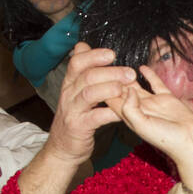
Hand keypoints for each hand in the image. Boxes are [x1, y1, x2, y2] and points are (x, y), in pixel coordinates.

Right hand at [49, 42, 133, 162]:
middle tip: (130, 72)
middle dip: (109, 71)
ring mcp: (72, 111)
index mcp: (70, 84)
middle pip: (86, 76)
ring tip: (126, 87)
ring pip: (89, 93)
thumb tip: (83, 45)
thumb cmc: (75, 117)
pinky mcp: (78, 127)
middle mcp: (69, 94)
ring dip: (109, 88)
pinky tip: (123, 111)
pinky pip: (95, 117)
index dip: (94, 55)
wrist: (62, 148)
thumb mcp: (74, 92)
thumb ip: (81, 71)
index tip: (112, 53)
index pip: (77, 62)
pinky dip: (110, 113)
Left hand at [114, 67, 192, 187]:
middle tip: (103, 63)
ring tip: (119, 63)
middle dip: (112, 79)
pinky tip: (141, 66)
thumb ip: (131, 108)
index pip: (111, 99)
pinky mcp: (167, 98)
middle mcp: (139, 108)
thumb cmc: (166, 140)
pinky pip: (155, 83)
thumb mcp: (142, 126)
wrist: (191, 142)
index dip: (102, 88)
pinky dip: (148, 74)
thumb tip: (127, 89)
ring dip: (127, 75)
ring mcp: (152, 102)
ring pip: (136, 85)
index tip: (94, 75)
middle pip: (121, 91)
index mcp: (130, 117)